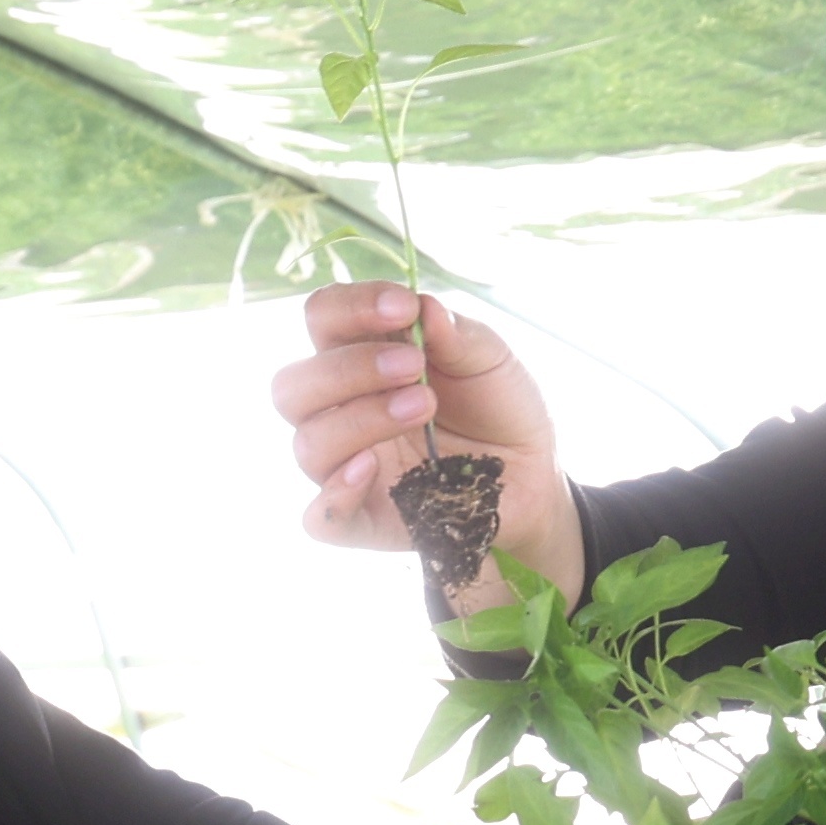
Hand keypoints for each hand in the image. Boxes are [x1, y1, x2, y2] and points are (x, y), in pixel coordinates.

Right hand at [272, 285, 582, 601]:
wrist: (532, 472)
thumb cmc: (498, 404)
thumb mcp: (489, 358)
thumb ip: (454, 333)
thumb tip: (421, 305)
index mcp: (359, 354)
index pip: (322, 319)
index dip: (350, 307)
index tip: (403, 307)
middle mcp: (338, 409)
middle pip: (292, 387)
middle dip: (349, 369)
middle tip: (414, 367)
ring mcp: (346, 466)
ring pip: (308, 444)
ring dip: (361, 419)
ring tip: (423, 406)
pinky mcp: (364, 519)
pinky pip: (321, 519)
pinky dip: (335, 496)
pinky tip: (371, 470)